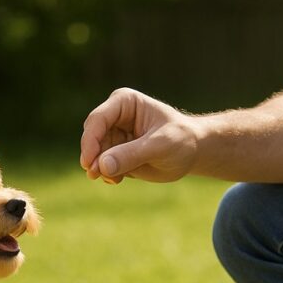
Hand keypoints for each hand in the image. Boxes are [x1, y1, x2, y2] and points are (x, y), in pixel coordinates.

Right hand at [80, 88, 197, 183]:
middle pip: (92, 136)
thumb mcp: (160, 146)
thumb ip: (132, 154)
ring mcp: (114, 135)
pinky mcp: (117, 153)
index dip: (90, 141)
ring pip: (95, 153)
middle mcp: (115, 117)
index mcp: (124, 102)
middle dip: (92, 157)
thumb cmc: (181, 140)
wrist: (192, 152)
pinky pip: (103, 165)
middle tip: (96, 175)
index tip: (89, 163)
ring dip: (100, 168)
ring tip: (115, 180)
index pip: (98, 119)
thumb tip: (102, 166)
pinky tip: (117, 180)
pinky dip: (107, 174)